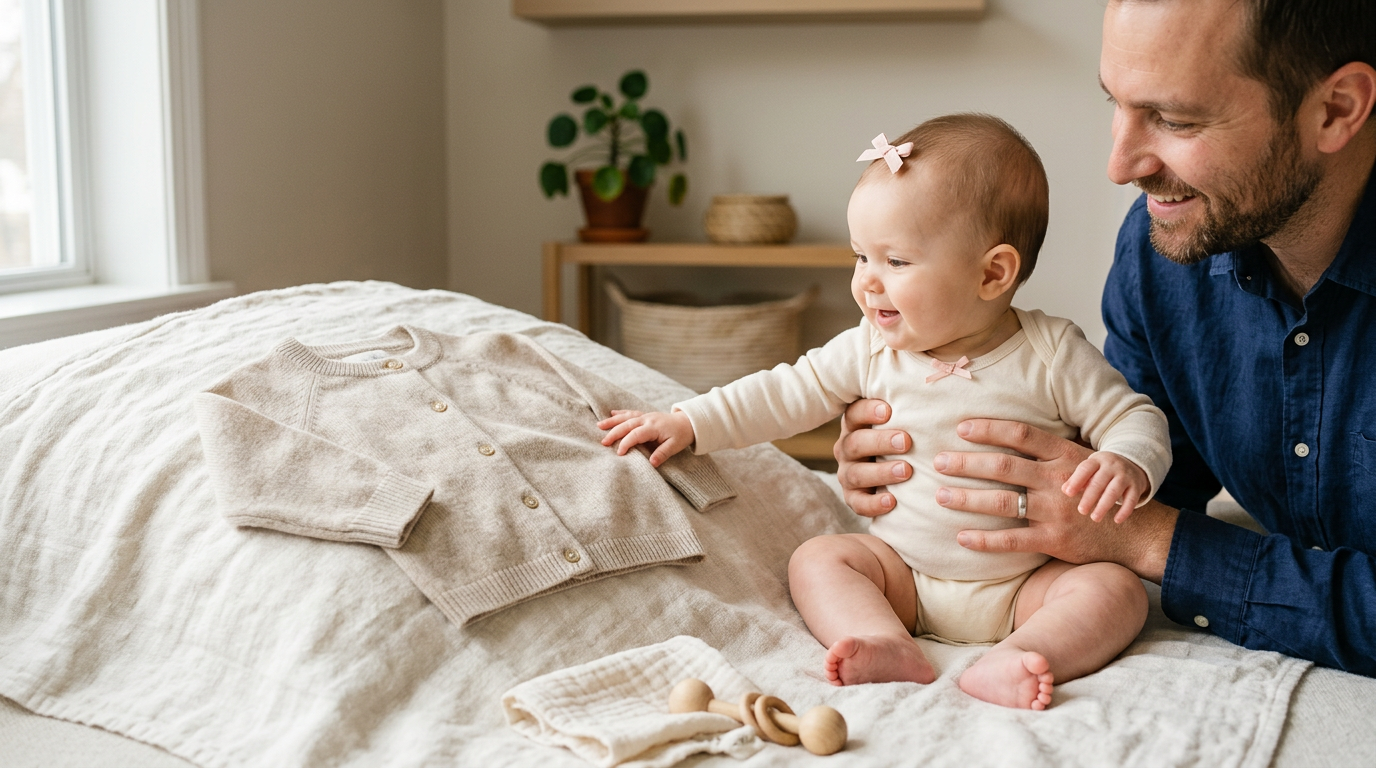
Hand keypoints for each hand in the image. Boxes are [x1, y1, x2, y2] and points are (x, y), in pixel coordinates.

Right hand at [598, 409, 694, 466]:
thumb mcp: (675, 446)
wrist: (688, 422)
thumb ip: (662, 454)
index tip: (619, 453)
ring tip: (599, 426)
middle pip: (627, 425)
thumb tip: (652, 463)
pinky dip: (621, 413)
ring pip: (626, 417)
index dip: (626, 443)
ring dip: (613, 421)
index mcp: (654, 427)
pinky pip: (630, 413)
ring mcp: (645, 416)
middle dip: (614, 433)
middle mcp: (647, 419)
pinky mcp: (645, 415)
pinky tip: (611, 413)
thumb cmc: (681, 435)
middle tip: (603, 442)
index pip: (636, 435)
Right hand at [833, 399, 911, 517]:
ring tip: (906, 471)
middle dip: (880, 442)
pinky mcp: (853, 498)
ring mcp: (848, 474)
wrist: (893, 479)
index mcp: (855, 426)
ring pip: (857, 473)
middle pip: (855, 443)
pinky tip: (892, 501)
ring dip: (881, 472)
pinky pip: (858, 503)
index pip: (854, 414)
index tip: (889, 410)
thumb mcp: (901, 424)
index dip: (868, 411)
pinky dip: (874, 503)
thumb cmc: (901, 442)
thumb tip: (938, 390)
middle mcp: (846, 449)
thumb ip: (908, 411)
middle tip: (906, 441)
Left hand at [933, 418, 1176, 582]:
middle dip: (966, 463)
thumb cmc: (1100, 493)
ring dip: (967, 498)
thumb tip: (1011, 435)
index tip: (960, 428)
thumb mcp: (1083, 462)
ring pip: (1002, 502)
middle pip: (1004, 466)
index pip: (1021, 436)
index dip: (989, 429)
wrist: (1134, 533)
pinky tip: (961, 536)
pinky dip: (984, 540)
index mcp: (1065, 456)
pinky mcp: (1054, 541)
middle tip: (938, 461)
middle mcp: (1058, 481)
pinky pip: (1012, 541)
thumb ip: (1050, 451)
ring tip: (940, 496)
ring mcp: (1056, 512)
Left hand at [1062, 450, 1149, 522]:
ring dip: (1104, 505)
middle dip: (1090, 497)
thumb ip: (1078, 478)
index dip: (1076, 480)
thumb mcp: (1091, 469)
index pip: (1086, 468)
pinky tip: (1117, 521)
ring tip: (1095, 518)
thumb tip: (1064, 490)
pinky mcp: (1136, 486)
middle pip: (1099, 481)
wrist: (1133, 462)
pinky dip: (1125, 510)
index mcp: (1098, 460)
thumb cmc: (1103, 470)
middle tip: (1081, 511)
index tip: (1067, 493)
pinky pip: (1132, 499)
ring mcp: (1126, 476)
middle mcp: (1112, 466)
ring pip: (1115, 491)